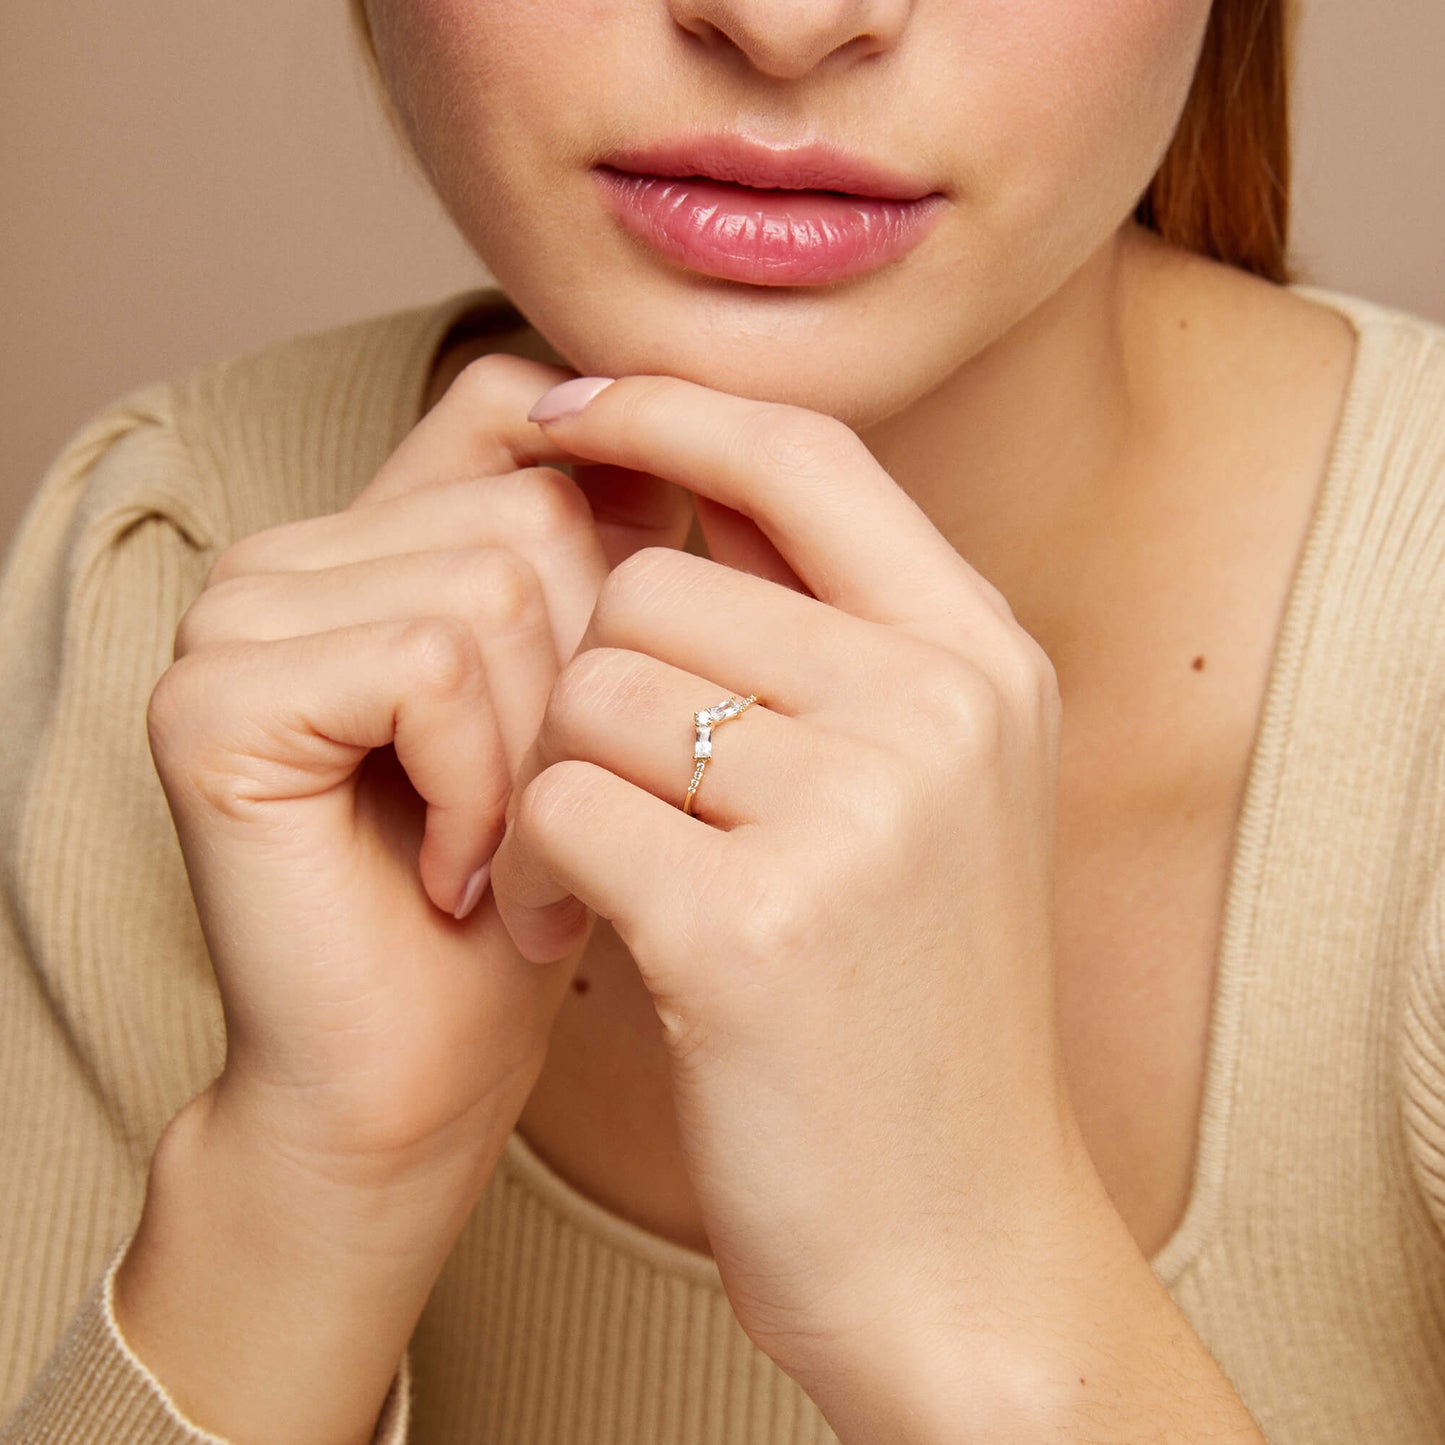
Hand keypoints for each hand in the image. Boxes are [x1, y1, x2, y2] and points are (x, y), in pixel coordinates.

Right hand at [146, 355, 691, 1179]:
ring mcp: (235, 618)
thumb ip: (602, 561)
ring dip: (539, 749)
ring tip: (505, 848)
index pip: (516, 407)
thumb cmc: (527, 889)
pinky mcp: (213, 700)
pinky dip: (476, 786)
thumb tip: (691, 443)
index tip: (652, 635)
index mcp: (374, 537)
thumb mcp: (589, 703)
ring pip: (490, 587)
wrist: (419, 1064)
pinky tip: (454, 870)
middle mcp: (291, 554)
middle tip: (555, 808)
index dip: (613, 494)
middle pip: (531, 509)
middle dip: (590, 678)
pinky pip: (426, 669)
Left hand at [489, 376, 1089, 1390]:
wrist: (956, 1237)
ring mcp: (858, 811)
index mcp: (984, 659)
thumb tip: (680, 492)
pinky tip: (586, 945)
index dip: (668, 410)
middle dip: (595, 685)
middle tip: (609, 797)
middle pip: (652, 586)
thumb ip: (836, 642)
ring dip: (561, 785)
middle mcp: (938, 709)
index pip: (802, 453)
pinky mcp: (752, 923)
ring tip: (607, 885)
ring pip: (590, 690)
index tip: (563, 414)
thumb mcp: (928, 795)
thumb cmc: (911, 1007)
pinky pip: (561, 804)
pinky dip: (544, 870)